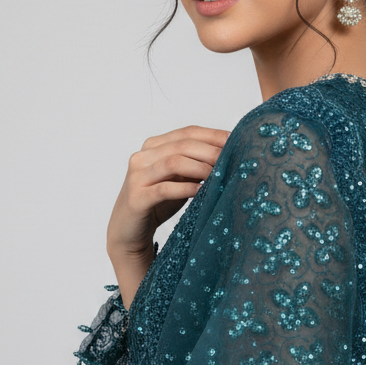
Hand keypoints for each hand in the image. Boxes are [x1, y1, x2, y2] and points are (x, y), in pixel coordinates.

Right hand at [106, 125, 230, 303]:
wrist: (128, 231)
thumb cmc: (158, 203)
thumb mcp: (179, 179)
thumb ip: (194, 165)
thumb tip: (229, 155)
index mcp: (153, 146)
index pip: (187, 132)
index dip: (213, 135)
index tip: (237, 141)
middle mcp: (142, 156)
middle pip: (183, 145)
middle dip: (211, 152)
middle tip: (233, 160)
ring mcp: (137, 176)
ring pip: (173, 163)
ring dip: (200, 168)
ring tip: (218, 176)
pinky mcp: (136, 198)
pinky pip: (164, 189)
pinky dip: (186, 189)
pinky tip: (201, 192)